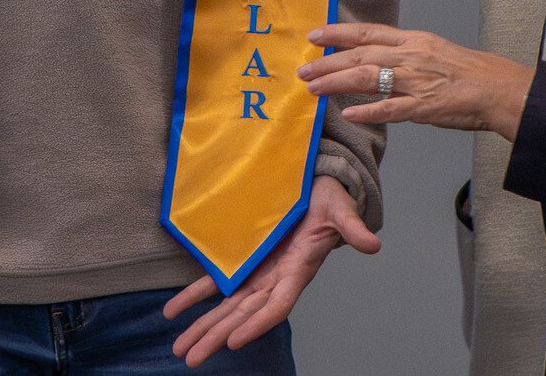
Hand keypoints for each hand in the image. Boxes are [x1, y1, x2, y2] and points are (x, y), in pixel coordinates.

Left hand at [162, 176, 378, 366]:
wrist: (315, 188)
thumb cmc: (329, 200)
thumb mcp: (341, 210)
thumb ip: (353, 228)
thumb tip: (373, 244)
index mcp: (297, 271)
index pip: (276, 306)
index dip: (257, 324)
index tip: (235, 342)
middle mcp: (273, 278)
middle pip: (243, 315)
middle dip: (217, 337)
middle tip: (191, 359)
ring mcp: (256, 272)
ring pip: (226, 307)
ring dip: (203, 327)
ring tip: (180, 348)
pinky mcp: (242, 259)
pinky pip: (214, 283)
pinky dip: (193, 297)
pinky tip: (172, 312)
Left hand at [300, 22, 534, 140]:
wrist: (500, 88)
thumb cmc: (470, 74)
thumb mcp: (434, 52)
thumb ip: (406, 56)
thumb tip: (380, 61)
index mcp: (413, 41)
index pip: (367, 32)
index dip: (338, 33)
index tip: (314, 35)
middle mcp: (410, 56)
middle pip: (360, 54)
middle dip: (327, 62)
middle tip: (303, 70)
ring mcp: (416, 81)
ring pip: (367, 77)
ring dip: (336, 83)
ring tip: (313, 89)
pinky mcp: (424, 106)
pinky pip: (391, 109)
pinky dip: (368, 112)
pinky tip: (349, 115)